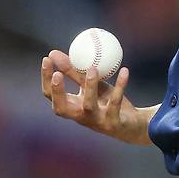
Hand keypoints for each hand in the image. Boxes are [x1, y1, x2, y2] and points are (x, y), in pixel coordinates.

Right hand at [41, 50, 156, 145]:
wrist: (133, 124)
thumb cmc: (107, 102)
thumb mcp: (91, 85)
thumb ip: (74, 71)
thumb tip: (53, 53)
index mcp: (72, 106)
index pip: (50, 96)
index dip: (46, 79)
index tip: (46, 59)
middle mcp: (80, 116)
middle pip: (61, 108)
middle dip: (57, 92)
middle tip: (57, 74)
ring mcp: (96, 121)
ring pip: (89, 106)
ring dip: (89, 87)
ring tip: (92, 69)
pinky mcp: (113, 123)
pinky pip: (116, 102)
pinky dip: (120, 86)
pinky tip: (124, 70)